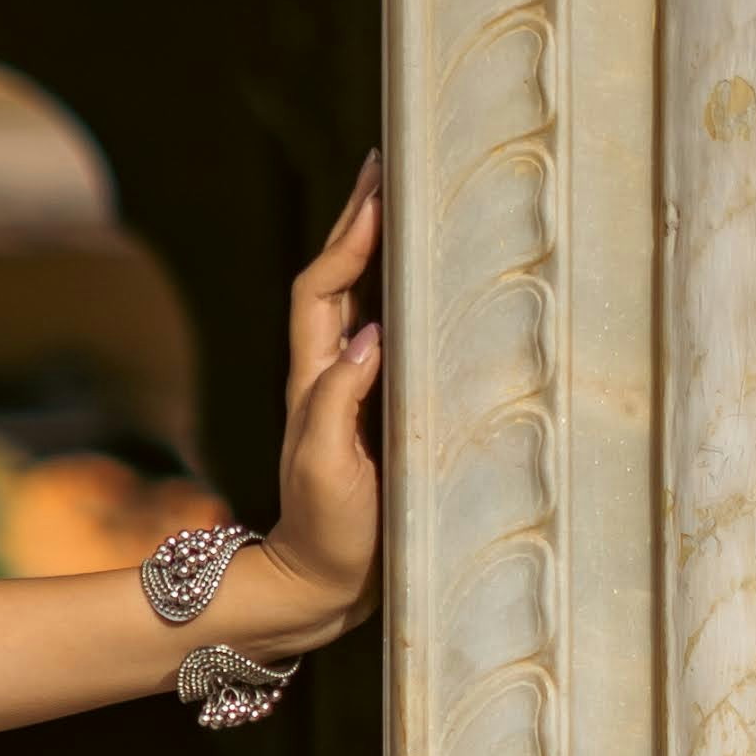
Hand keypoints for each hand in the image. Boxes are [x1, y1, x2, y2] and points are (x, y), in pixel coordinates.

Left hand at [240, 153, 382, 645]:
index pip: (325, 287)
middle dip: (364, 222)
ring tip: (415, 205)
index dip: (348, 235)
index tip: (377, 184)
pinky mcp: (383, 418)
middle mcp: (334, 377)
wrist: (321, 589)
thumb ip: (338, 402)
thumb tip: (372, 335)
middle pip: (344, 281)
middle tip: (392, 166)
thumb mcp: (324, 467)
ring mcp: (358, 396)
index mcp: (315, 380)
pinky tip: (440, 286)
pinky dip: (413, 303)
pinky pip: (400, 342)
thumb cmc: (321, 532)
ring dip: (387, 254)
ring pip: (370, 305)